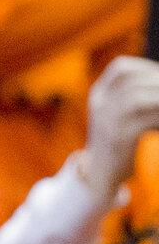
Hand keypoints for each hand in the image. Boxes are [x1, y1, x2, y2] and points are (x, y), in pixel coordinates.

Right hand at [79, 56, 158, 202]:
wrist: (100, 175)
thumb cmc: (117, 141)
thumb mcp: (116, 114)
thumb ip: (133, 96)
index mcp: (98, 96)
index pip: (121, 68)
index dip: (146, 67)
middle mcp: (99, 106)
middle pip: (134, 83)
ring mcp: (106, 122)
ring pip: (138, 98)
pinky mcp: (117, 139)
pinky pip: (145, 121)